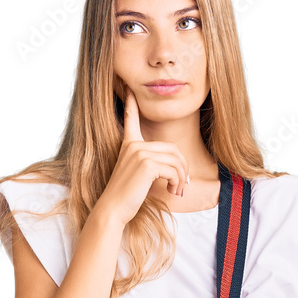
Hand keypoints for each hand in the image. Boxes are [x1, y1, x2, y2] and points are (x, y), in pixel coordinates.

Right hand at [95, 89, 190, 225]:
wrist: (114, 208)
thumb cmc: (128, 195)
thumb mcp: (140, 174)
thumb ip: (155, 164)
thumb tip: (181, 167)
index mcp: (129, 145)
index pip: (131, 119)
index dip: (131, 104)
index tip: (129, 88)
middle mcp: (134, 145)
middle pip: (173, 149)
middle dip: (183, 168)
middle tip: (183, 185)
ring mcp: (139, 153)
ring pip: (176, 160)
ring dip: (182, 178)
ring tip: (177, 190)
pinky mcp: (146, 164)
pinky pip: (174, 170)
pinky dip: (177, 182)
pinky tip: (171, 190)